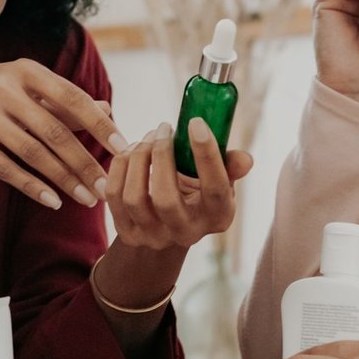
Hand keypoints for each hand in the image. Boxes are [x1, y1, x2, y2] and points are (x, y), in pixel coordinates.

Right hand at [0, 59, 128, 209]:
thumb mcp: (26, 90)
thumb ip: (64, 102)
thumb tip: (108, 110)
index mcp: (25, 70)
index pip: (71, 98)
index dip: (98, 124)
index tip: (122, 148)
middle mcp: (2, 86)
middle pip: (53, 131)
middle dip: (84, 162)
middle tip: (106, 187)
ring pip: (31, 152)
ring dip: (63, 180)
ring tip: (87, 199)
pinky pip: (4, 167)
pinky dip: (31, 186)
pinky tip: (53, 201)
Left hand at [105, 119, 251, 251]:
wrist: (169, 223)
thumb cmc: (199, 191)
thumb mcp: (221, 180)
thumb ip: (231, 166)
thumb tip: (244, 159)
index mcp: (216, 216)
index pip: (215, 189)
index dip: (206, 155)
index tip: (195, 122)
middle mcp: (186, 233)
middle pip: (165, 198)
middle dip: (160, 156)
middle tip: (163, 129)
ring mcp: (153, 236)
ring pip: (133, 197)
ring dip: (137, 158)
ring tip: (147, 138)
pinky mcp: (127, 232)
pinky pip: (113, 195)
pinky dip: (119, 166)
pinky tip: (130, 151)